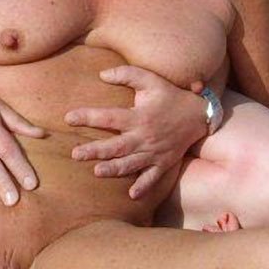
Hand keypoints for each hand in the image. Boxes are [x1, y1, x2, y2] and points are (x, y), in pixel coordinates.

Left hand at [65, 66, 209, 198]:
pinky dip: (143, 186)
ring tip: (96, 172)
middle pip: (116, 146)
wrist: (199, 115)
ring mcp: (154, 152)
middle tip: (75, 154)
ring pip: (131, 164)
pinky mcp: (163, 163)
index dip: (88, 117)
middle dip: (95, 150)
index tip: (69, 118)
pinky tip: (131, 194)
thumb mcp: (150, 80)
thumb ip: (127, 74)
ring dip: (114, 169)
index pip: (109, 117)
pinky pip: (153, 177)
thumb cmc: (170, 95)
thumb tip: (102, 74)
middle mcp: (144, 136)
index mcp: (139, 116)